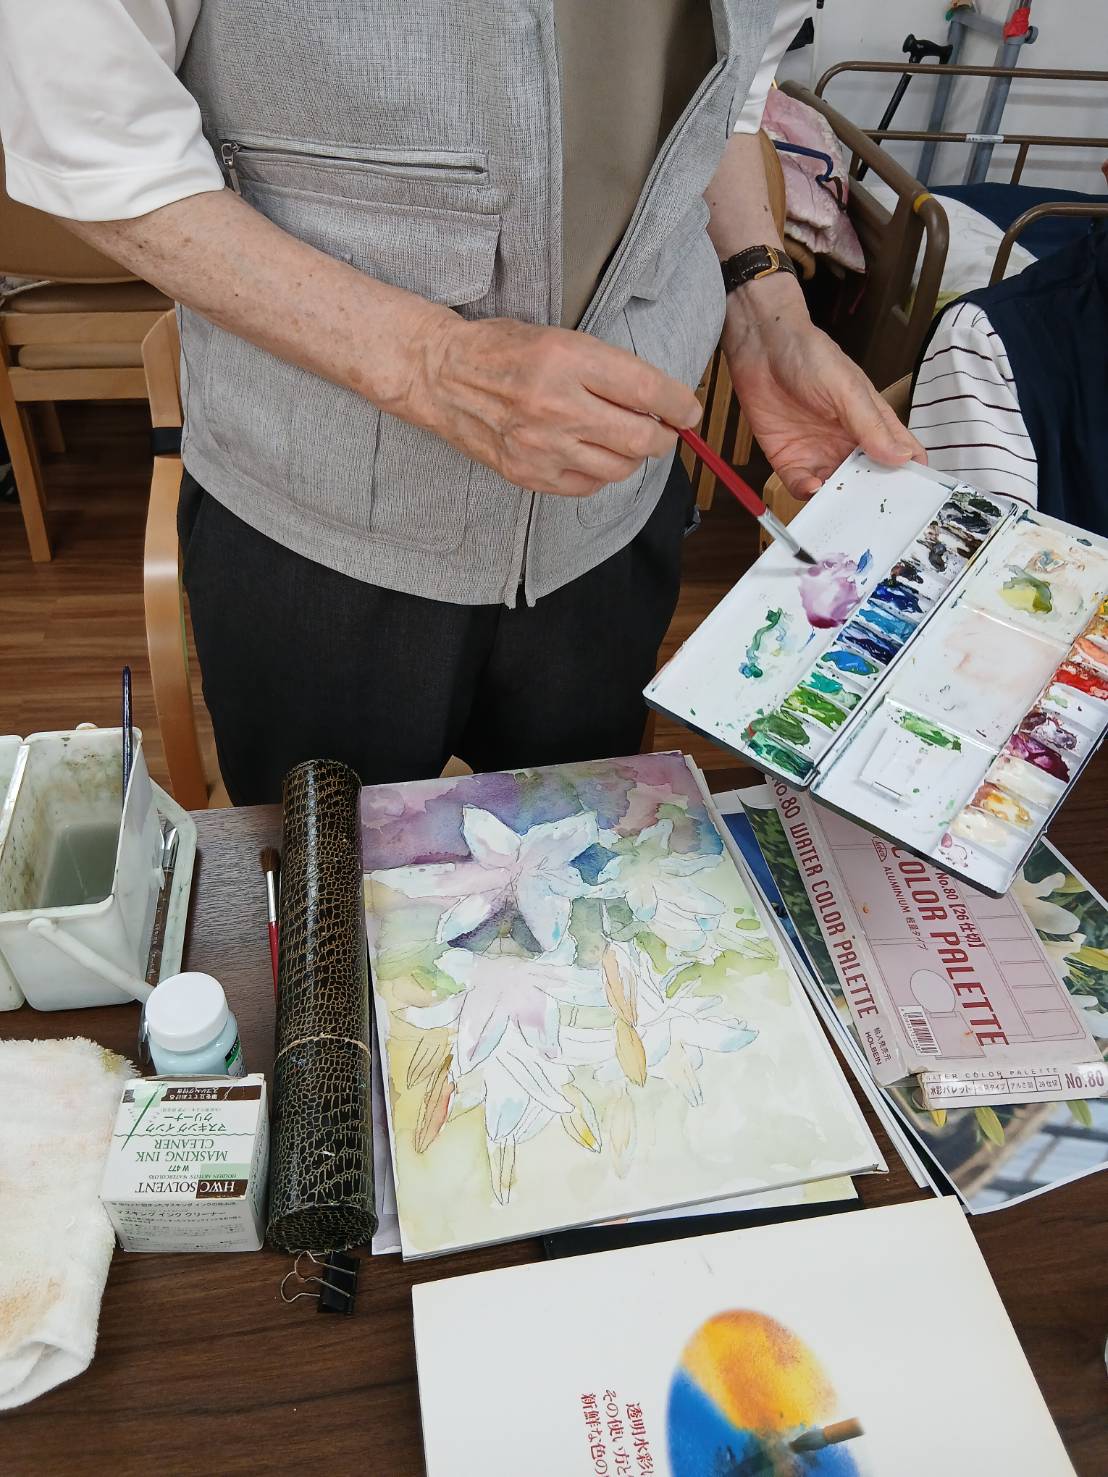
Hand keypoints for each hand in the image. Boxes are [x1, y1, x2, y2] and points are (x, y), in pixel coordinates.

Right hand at [409, 315, 701, 496]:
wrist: (442, 377)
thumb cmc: (502, 350)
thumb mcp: (560, 338)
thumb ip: (610, 369)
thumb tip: (661, 401)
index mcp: (568, 360)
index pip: (647, 390)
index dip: (680, 405)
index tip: (689, 411)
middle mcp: (556, 406)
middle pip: (641, 438)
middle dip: (663, 436)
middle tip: (663, 430)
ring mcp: (542, 446)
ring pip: (619, 467)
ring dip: (631, 455)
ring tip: (620, 437)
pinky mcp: (529, 474)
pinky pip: (589, 485)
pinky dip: (600, 471)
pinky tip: (590, 452)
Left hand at [722, 274, 924, 498]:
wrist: (762, 346)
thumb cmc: (811, 356)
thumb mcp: (847, 389)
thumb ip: (870, 425)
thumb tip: (901, 458)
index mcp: (872, 423)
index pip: (901, 455)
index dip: (911, 477)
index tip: (916, 500)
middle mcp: (849, 442)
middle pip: (868, 480)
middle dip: (871, 499)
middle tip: (874, 514)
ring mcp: (819, 452)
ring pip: (836, 489)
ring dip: (839, 500)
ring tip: (841, 507)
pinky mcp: (789, 458)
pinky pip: (801, 485)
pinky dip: (807, 492)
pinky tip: (812, 488)